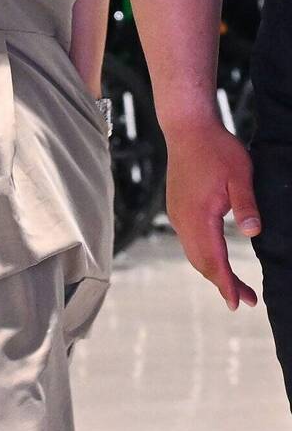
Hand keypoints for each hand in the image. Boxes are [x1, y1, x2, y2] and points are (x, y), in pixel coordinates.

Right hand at [165, 119, 260, 310]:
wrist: (186, 127)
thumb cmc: (216, 148)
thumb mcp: (239, 174)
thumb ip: (246, 205)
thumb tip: (254, 233)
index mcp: (198, 215)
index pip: (213, 259)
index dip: (227, 284)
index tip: (238, 304)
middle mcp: (182, 219)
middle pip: (201, 262)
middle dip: (222, 283)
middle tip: (246, 300)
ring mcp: (176, 213)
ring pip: (193, 253)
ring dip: (213, 271)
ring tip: (234, 285)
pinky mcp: (176, 207)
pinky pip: (188, 241)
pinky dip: (203, 256)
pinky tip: (216, 257)